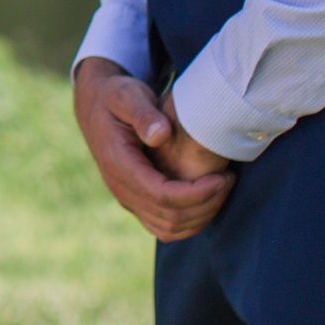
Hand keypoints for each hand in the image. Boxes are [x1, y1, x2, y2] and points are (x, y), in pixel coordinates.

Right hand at [72, 57, 231, 241]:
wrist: (95, 105)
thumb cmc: (116, 97)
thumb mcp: (127, 95)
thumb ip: (143, 114)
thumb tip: (160, 136)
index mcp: (118, 164)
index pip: (162, 196)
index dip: (197, 193)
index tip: (221, 176)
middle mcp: (120, 188)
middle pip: (169, 218)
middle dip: (205, 204)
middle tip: (228, 179)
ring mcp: (127, 198)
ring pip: (168, 229)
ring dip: (201, 216)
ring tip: (222, 189)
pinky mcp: (136, 202)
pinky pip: (164, 227)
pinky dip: (190, 221)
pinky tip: (208, 198)